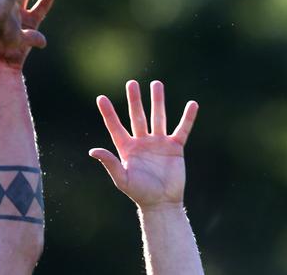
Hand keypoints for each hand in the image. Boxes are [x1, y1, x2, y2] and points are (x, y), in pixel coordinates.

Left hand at [90, 80, 198, 210]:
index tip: (100, 98)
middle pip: (137, 116)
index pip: (116, 127)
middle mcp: (142, 142)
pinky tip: (192, 104)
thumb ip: (110, 163)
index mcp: (127, 148)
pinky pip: (182, 129)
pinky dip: (187, 117)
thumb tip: (93, 150)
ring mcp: (159, 143)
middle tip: (132, 83)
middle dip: (135, 100)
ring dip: (158, 101)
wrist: (162, 202)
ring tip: (157, 84)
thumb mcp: (122, 179)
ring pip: (158, 117)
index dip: (108, 113)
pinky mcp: (175, 147)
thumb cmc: (140, 193)